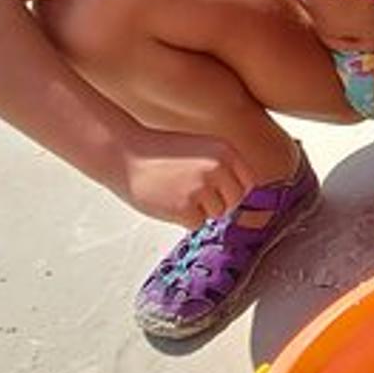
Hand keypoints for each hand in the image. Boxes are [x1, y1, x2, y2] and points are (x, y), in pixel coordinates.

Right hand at [120, 128, 254, 228]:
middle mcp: (218, 168)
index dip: (233, 191)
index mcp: (225, 151)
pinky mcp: (185, 207)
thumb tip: (239, 192)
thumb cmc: (159, 153)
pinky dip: (183, 219)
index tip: (221, 194)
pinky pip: (196, 224)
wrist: (125, 153)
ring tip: (176, 193)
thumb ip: (221, 166)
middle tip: (191, 193)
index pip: (248, 182)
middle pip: (234, 202)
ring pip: (216, 215)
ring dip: (199, 210)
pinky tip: (168, 201)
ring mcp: (202, 188)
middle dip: (217, 203)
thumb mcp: (200, 148)